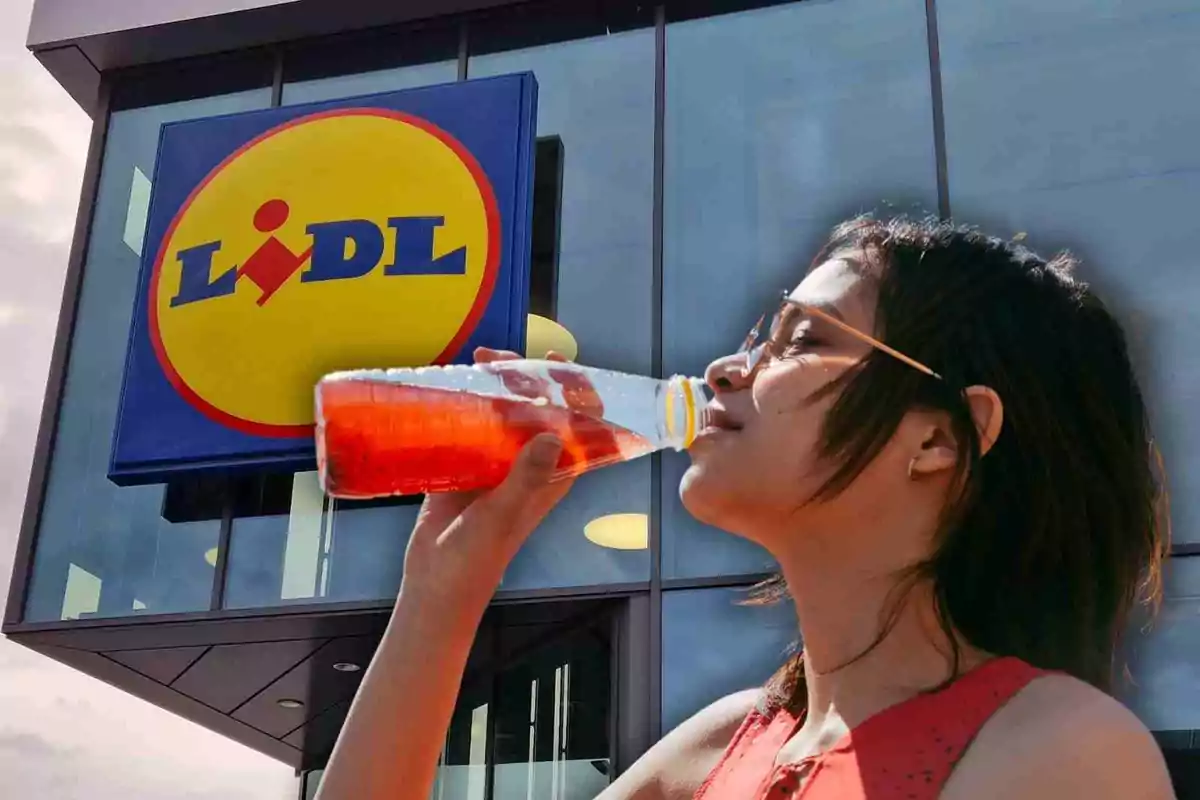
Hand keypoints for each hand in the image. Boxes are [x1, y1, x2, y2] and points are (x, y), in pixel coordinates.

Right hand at [399, 348, 577, 609]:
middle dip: (525, 376)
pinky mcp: (466, 464)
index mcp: (551, 475)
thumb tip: (554, 436)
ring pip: (506, 411)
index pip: (579, 424)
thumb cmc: (477, 557)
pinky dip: (466, 402)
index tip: (554, 363)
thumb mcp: (504, 513)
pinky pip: (472, 424)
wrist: (436, 582)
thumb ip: (527, 477)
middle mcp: (529, 464)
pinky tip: (452, 385)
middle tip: (497, 358)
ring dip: (495, 384)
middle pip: (539, 408)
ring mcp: (497, 462)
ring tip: (475, 363)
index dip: (576, 390)